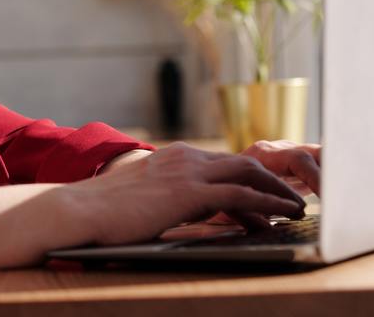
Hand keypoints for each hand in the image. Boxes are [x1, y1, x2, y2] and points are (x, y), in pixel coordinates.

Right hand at [62, 142, 305, 245]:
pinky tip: (279, 215)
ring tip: (295, 206)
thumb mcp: (141, 198)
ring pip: (248, 172)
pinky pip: (239, 195)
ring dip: (276, 189)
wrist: (77, 210)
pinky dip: (265, 204)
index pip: (222, 162)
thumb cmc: (102, 212)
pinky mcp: (189, 193)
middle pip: (243, 160)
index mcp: (172, 157)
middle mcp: (184, 157)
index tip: (266, 192)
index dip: (249, 176)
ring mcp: (187, 172)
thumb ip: (164, 199)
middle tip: (293, 195)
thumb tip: (174, 215)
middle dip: (272, 177)